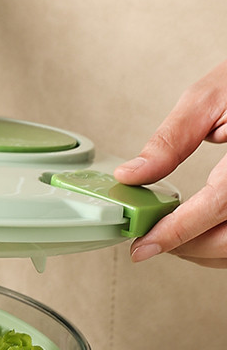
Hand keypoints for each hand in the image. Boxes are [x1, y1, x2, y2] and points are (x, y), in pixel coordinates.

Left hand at [115, 60, 226, 267]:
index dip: (176, 231)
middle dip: (184, 246)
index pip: (217, 205)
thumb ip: (171, 141)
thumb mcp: (210, 98)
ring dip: (202, 251)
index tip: (142, 246)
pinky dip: (221, 245)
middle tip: (149, 239)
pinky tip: (200, 233)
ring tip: (171, 236)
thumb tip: (132, 175)